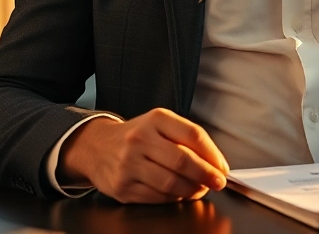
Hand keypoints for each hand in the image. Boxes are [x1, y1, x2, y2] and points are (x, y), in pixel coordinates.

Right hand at [57, 108, 230, 203]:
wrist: (96, 147)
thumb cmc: (136, 136)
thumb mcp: (159, 125)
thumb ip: (187, 139)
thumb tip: (215, 163)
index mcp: (155, 119)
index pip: (193, 135)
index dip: (213, 155)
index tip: (222, 167)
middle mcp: (140, 139)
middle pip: (183, 161)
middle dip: (206, 175)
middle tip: (217, 182)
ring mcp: (129, 164)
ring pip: (171, 183)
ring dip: (192, 190)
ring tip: (200, 189)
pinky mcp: (123, 187)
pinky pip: (157, 197)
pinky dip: (174, 199)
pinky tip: (180, 194)